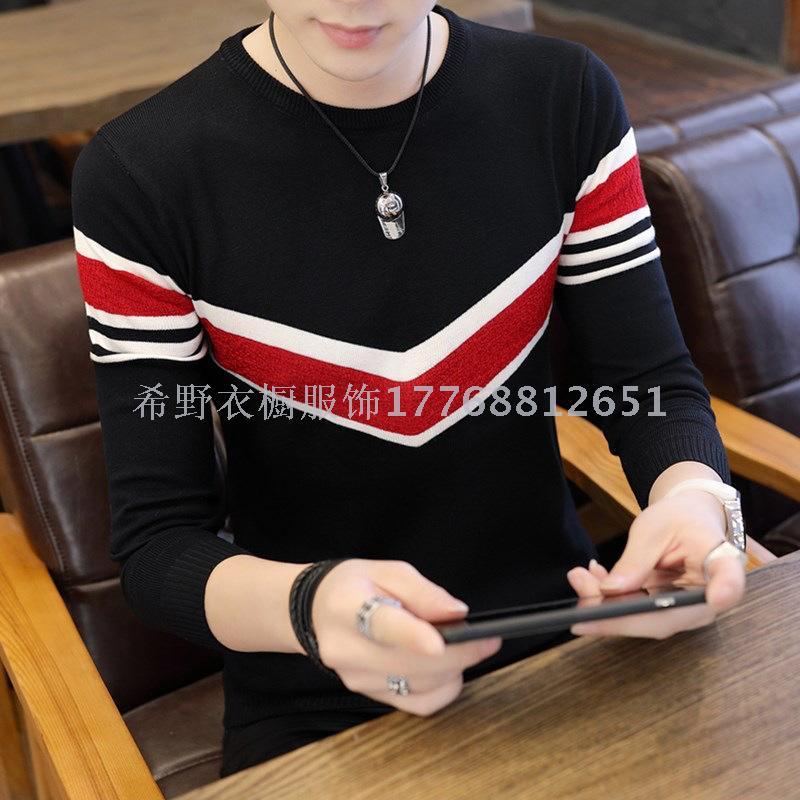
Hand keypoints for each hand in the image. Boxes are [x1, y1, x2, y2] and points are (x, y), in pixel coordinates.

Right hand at [310, 559, 501, 714]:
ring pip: (419, 685)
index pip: (383, 625)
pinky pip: (417, 703)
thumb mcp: (387, 570)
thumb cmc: (354, 585)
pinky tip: (449, 669)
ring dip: (453, 669)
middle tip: (487, 639)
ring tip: (466, 646)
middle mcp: (347, 649)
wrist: (317, 611)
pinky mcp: (368, 695)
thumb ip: (423, 591)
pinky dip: (442, 689)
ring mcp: (356, 678)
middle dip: (459, 653)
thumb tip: (457, 613)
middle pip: (411, 662)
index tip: (440, 642)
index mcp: (348, 607)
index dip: (413, 636)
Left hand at [567, 489, 745, 637]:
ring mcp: (687, 610)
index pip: (729, 581)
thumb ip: (635, 559)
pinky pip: (635, 612)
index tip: (718, 598)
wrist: (687, 520)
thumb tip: (610, 591)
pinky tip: (589, 578)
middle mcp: (708, 598)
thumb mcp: (654, 528)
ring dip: (604, 605)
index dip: (725, 591)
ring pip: (644, 620)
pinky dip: (607, 599)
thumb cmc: (678, 519)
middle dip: (615, 611)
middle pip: (667, 617)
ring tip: (579, 578)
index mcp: (721, 563)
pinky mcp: (668, 612)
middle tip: (581, 587)